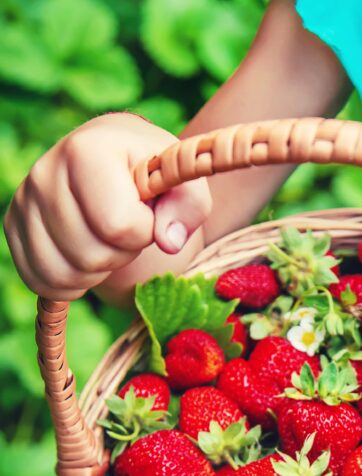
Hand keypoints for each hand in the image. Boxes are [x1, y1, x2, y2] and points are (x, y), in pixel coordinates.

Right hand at [4, 112, 211, 299]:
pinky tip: (84, 259)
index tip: (145, 210)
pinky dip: (70, 283)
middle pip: (90, 255)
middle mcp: (45, 172)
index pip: (118, 225)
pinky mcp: (14, 227)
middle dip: (121, 253)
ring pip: (63, 274)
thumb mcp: (182, 182)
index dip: (143, 231)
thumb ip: (189, 207)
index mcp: (87, 150)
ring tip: (105, 241)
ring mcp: (23, 201)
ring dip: (96, 271)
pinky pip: (41, 281)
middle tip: (125, 229)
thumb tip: (169, 241)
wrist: (112, 158)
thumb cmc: (150, 173)